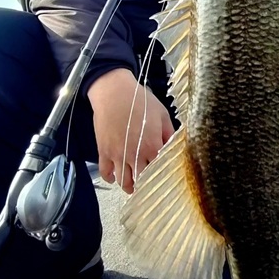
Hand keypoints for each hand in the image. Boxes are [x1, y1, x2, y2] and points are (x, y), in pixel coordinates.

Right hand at [87, 68, 174, 192]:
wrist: (113, 92)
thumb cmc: (140, 100)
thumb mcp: (162, 113)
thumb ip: (169, 133)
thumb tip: (174, 147)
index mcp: (152, 147)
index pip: (159, 171)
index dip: (161, 175)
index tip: (163, 178)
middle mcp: (135, 155)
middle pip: (141, 180)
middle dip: (145, 184)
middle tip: (148, 185)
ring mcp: (118, 155)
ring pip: (124, 181)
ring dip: (129, 186)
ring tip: (134, 186)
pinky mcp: (104, 152)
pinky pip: (106, 173)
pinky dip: (111, 178)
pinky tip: (115, 177)